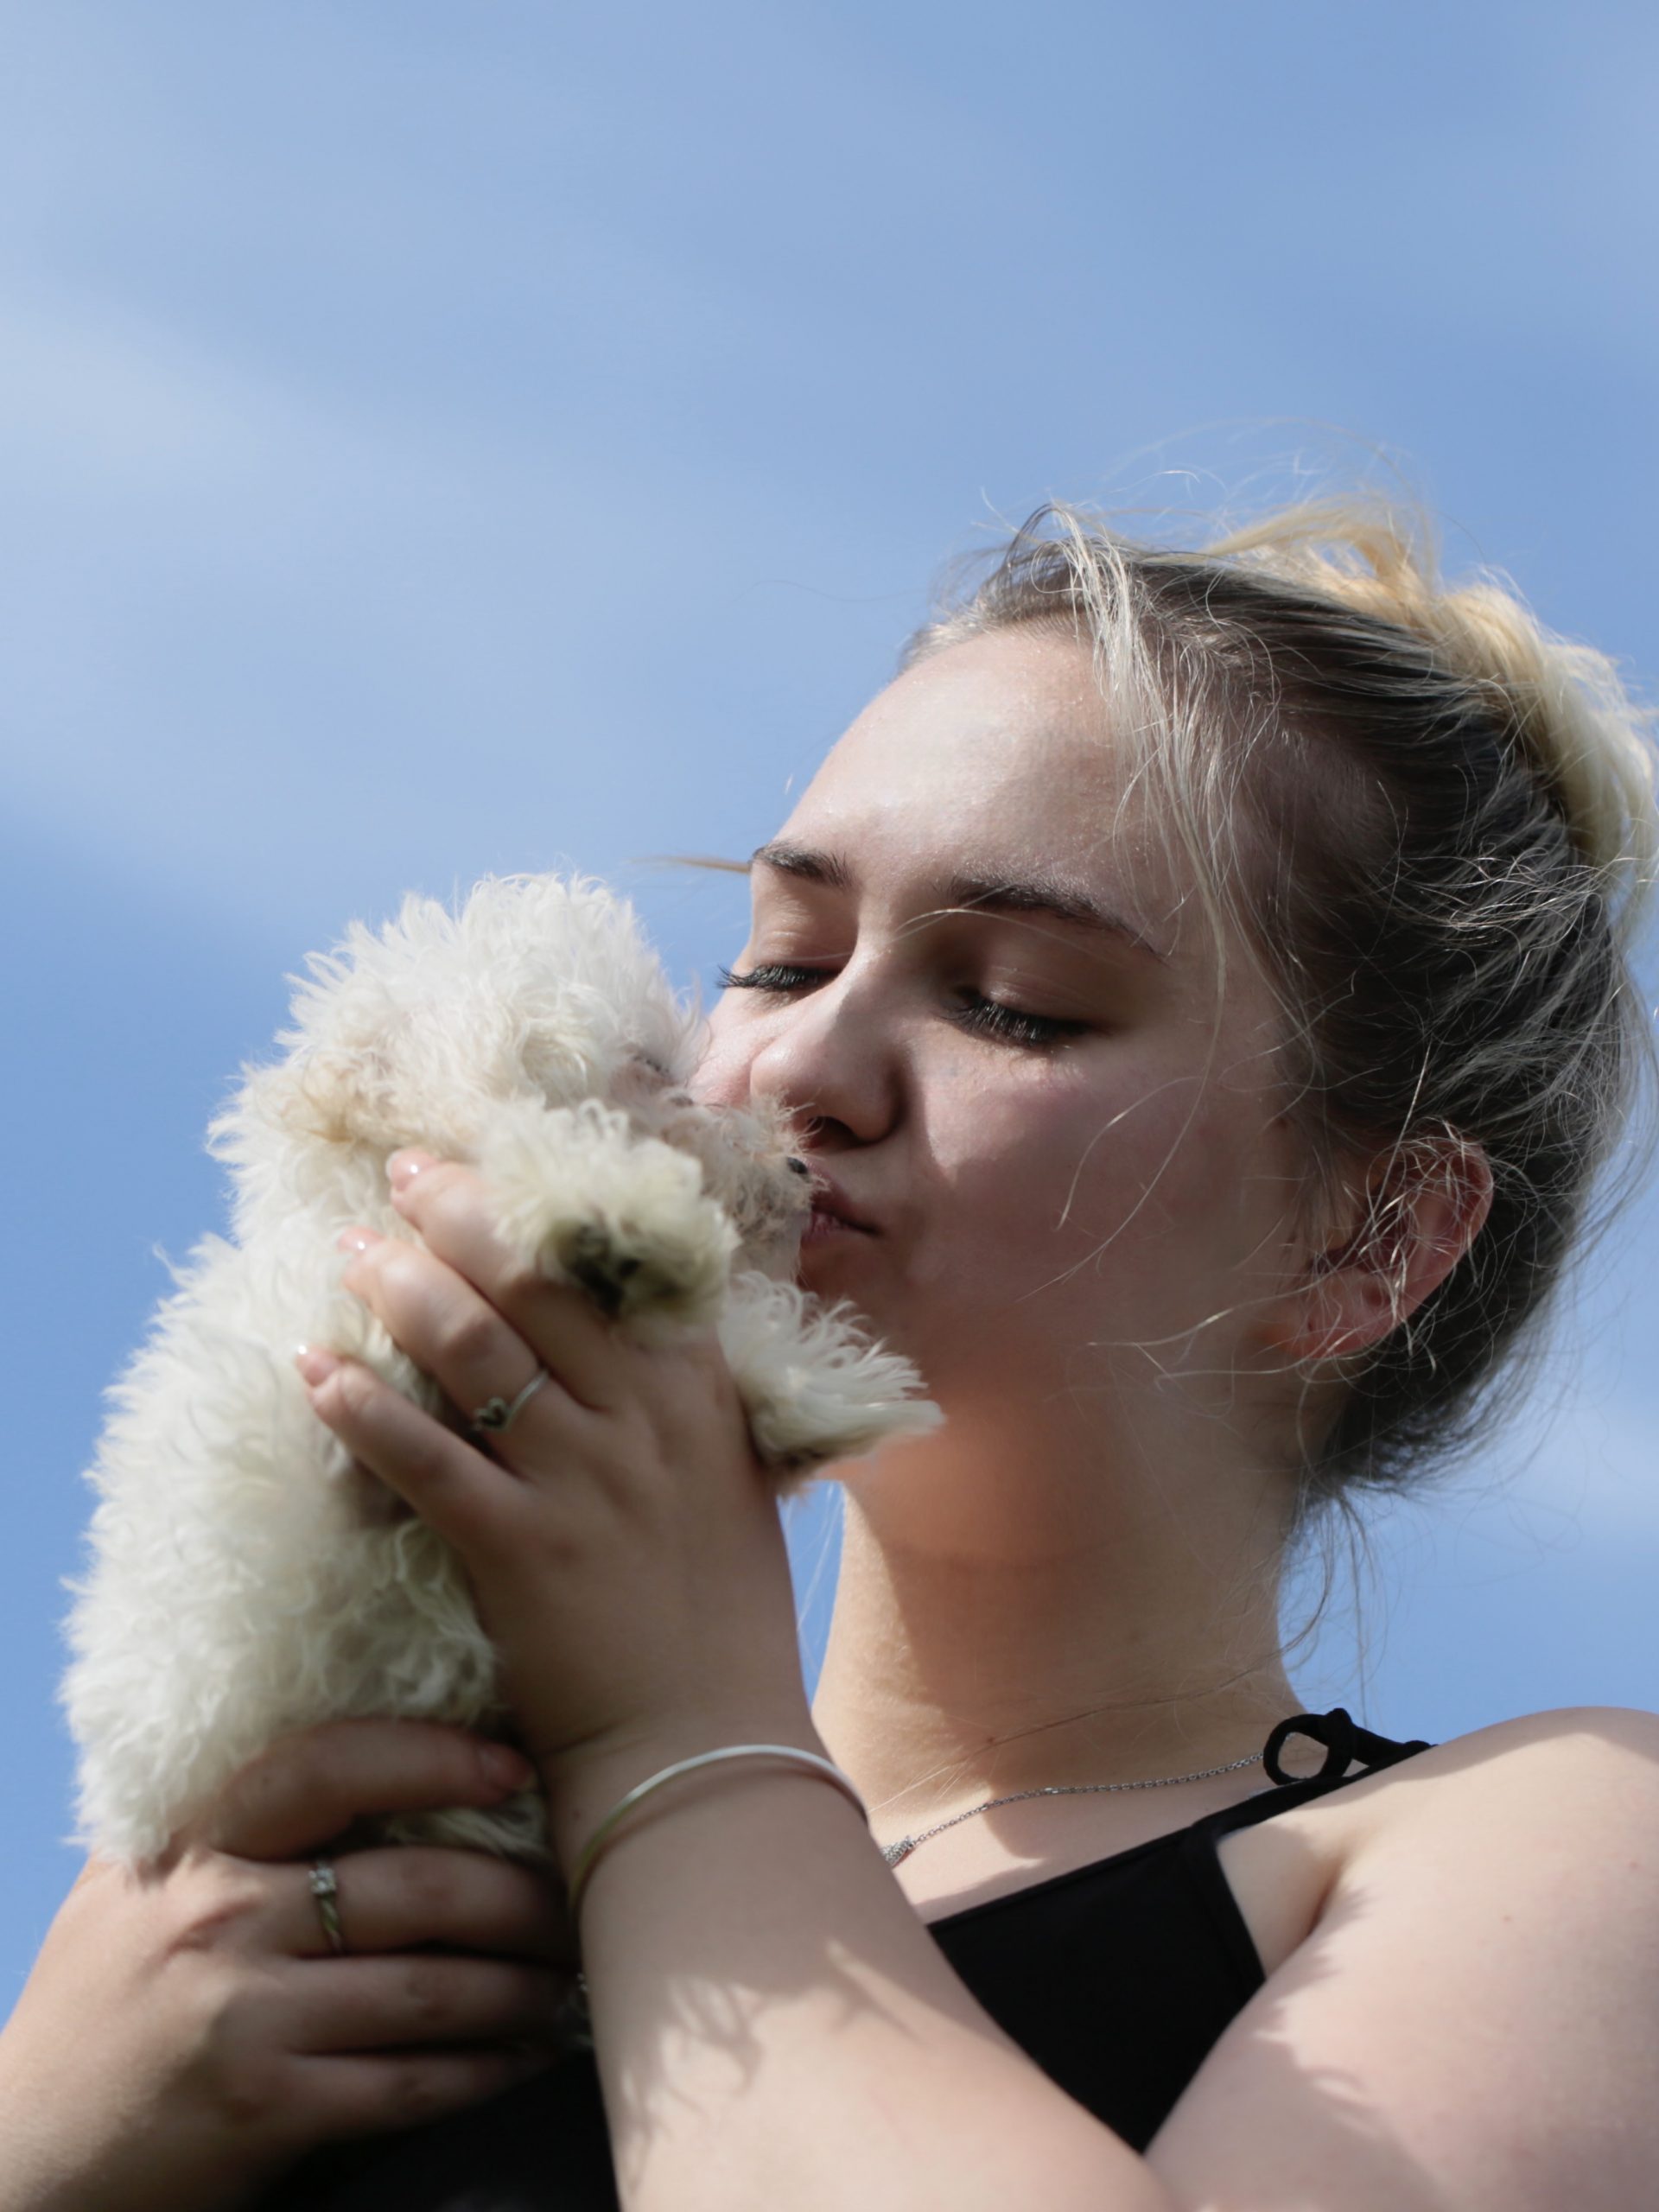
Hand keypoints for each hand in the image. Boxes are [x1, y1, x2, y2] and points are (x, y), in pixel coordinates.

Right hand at [0, 1722, 575, 2211]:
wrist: (24, 2155)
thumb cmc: (103, 2002)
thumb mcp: (140, 1884)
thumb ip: (234, 1825)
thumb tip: (375, 1760)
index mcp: (194, 1845)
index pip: (328, 1765)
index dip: (433, 1756)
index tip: (512, 1767)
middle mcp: (218, 1919)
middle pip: (415, 1888)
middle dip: (520, 1897)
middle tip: (574, 1896)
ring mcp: (241, 2019)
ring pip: (430, 1990)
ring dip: (521, 1985)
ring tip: (564, 1976)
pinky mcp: (263, 2111)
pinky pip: (408, 2083)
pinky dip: (484, 2068)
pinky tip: (522, 2055)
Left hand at [300, 1151, 814, 1820]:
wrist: (709, 1747)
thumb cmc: (724, 1621)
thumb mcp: (726, 1483)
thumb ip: (680, 1406)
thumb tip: (631, 1339)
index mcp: (696, 1393)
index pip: (617, 1269)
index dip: (547, 1206)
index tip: (493, 1163)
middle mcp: (640, 1418)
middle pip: (536, 1284)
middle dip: (461, 1215)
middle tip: (403, 1174)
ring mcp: (579, 1480)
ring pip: (476, 1350)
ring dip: (403, 1286)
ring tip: (352, 1248)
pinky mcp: (518, 1549)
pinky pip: (424, 1459)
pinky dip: (363, 1408)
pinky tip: (314, 1369)